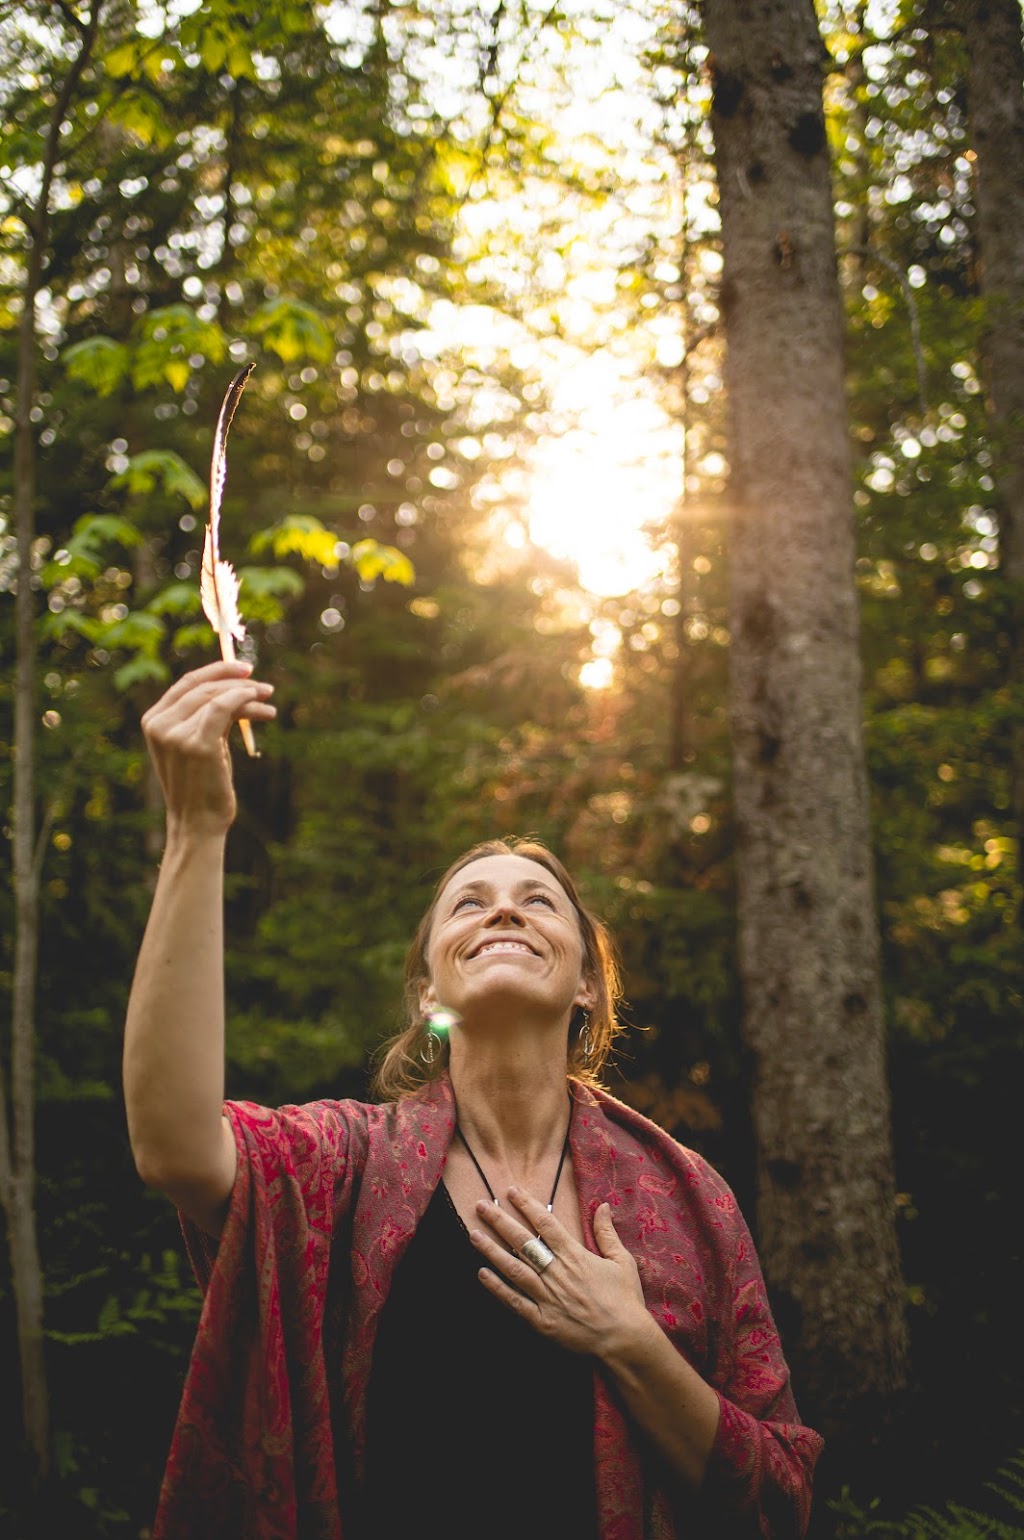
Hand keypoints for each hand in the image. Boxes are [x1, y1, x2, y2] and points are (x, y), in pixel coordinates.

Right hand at [141, 660, 275, 837]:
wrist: (198, 823)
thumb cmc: (203, 785)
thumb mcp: (200, 743)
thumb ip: (208, 716)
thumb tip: (239, 688)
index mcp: (153, 721)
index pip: (186, 683)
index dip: (217, 671)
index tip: (245, 669)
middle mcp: (159, 724)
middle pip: (203, 686)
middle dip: (238, 682)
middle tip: (265, 687)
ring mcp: (175, 733)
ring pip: (217, 697)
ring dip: (248, 694)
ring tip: (269, 702)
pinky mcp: (196, 744)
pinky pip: (224, 708)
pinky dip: (245, 701)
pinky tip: (262, 707)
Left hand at [469, 1186, 652, 1358]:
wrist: (625, 1340)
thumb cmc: (625, 1300)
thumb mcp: (622, 1261)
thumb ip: (606, 1233)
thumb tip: (602, 1206)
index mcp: (575, 1256)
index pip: (546, 1224)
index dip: (527, 1205)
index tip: (511, 1190)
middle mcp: (557, 1273)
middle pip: (523, 1242)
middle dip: (500, 1221)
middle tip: (481, 1205)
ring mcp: (547, 1297)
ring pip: (514, 1269)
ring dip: (492, 1251)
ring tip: (473, 1234)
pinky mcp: (542, 1321)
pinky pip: (515, 1302)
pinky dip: (497, 1288)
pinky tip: (481, 1274)